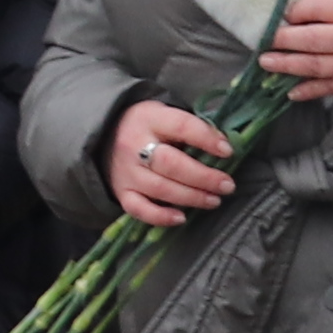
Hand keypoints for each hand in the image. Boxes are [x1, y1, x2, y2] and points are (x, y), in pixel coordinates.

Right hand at [109, 97, 234, 220]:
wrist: (104, 134)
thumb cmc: (148, 126)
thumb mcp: (166, 115)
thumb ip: (191, 128)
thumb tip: (225, 147)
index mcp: (150, 118)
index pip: (181, 126)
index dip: (206, 139)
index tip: (228, 151)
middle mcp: (134, 145)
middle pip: (171, 164)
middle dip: (203, 177)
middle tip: (227, 185)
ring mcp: (126, 171)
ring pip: (160, 189)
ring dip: (191, 197)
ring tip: (214, 200)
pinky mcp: (121, 192)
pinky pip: (139, 209)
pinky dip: (161, 217)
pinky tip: (181, 218)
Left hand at [258, 0, 332, 103]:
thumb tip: (297, 15)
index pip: (319, 7)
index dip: (296, 11)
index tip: (282, 15)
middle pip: (311, 38)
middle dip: (283, 40)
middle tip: (263, 41)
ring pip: (315, 66)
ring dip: (288, 65)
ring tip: (266, 63)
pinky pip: (329, 88)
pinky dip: (308, 90)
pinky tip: (291, 92)